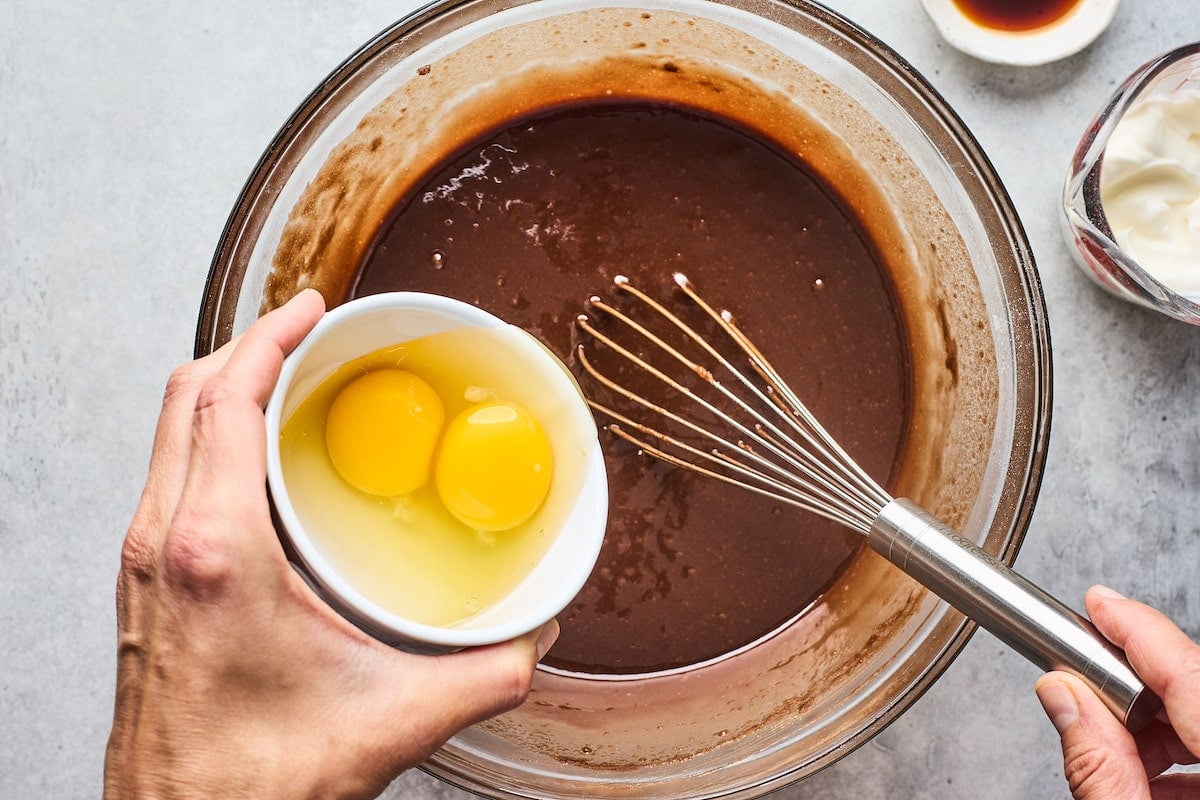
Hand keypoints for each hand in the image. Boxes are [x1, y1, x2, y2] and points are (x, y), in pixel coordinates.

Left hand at [104, 289, 557, 799]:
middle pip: (187, 396)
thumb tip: (534, 632)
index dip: (270, 337)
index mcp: (214, 552)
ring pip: (169, 433)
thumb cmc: (255, 781)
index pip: (227, 400)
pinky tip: (256, 461)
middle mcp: (161, 543)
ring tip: (285, 381)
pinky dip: (211, 440)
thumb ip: (489, 671)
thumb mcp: (399, 717)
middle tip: (306, 331)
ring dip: (226, 390)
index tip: (311, 309)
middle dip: (248, 345)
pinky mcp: (142, 584)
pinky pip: (169, 473)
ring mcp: (141, 563)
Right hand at [1036, 585, 1199, 798]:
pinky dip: (1179, 755)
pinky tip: (1148, 780)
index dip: (1139, 632)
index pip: (1192, 673)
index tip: (1100, 604)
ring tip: (1113, 755)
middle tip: (1082, 692)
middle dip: (1134, 688)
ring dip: (1153, 728)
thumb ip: (1098, 768)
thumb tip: (1062, 695)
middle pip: (1196, 690)